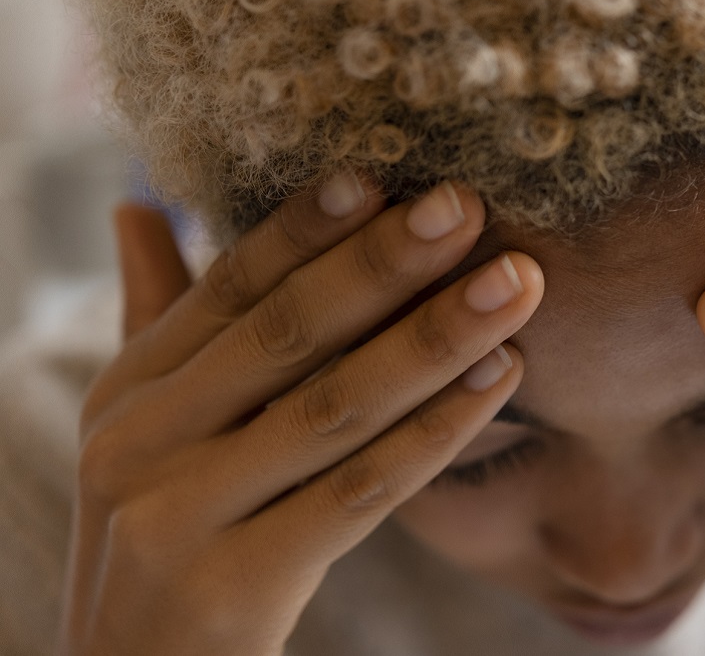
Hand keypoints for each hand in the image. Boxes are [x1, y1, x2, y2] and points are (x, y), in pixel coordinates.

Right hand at [61, 176, 542, 654]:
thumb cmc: (172, 532)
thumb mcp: (149, 428)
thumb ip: (158, 318)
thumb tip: (136, 204)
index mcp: (131, 390)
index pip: (230, 288)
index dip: (306, 227)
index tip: (384, 175)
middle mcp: (141, 443)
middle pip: (285, 334)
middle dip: (385, 266)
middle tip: (470, 208)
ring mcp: (177, 515)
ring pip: (332, 407)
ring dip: (433, 339)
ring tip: (515, 284)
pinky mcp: (231, 586)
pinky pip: (359, 493)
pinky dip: (436, 432)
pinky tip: (501, 381)